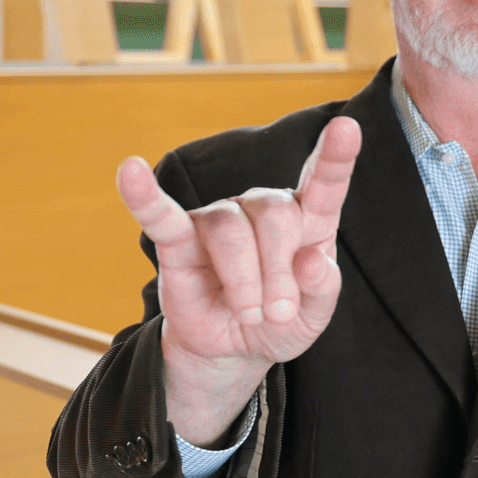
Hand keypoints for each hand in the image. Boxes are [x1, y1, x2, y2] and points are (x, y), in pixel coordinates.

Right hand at [116, 116, 360, 440]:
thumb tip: (310, 259)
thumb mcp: (315, 316)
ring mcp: (220, 219)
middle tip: (278, 314)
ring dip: (245, 281)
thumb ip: (323, 287)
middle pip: (274, 215)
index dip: (336, 155)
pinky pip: (161, 214)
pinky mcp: (179, 240)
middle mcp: (262, 207)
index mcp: (307, 218)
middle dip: (279, 274)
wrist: (233, 350)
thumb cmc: (280, 322)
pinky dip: (145, 196)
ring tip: (250, 314)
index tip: (347, 127)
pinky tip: (130, 170)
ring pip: (230, 230)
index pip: (324, 181)